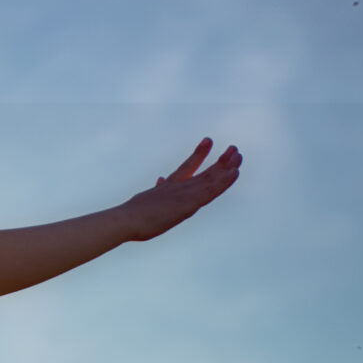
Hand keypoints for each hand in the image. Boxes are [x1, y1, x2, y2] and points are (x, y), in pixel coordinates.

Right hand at [120, 138, 241, 241]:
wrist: (125, 221)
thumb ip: (154, 192)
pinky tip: (235, 172)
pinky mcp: (190, 203)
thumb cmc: (128, 219)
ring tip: (238, 154)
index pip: (186, 168)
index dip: (198, 155)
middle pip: (204, 172)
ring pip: (211, 178)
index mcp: (165, 188)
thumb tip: (160, 179)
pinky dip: (224, 181)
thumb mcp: (143, 204)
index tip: (207, 141)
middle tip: (233, 149)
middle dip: (220, 161)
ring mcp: (184, 194)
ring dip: (227, 166)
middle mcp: (178, 188)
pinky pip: (211, 190)